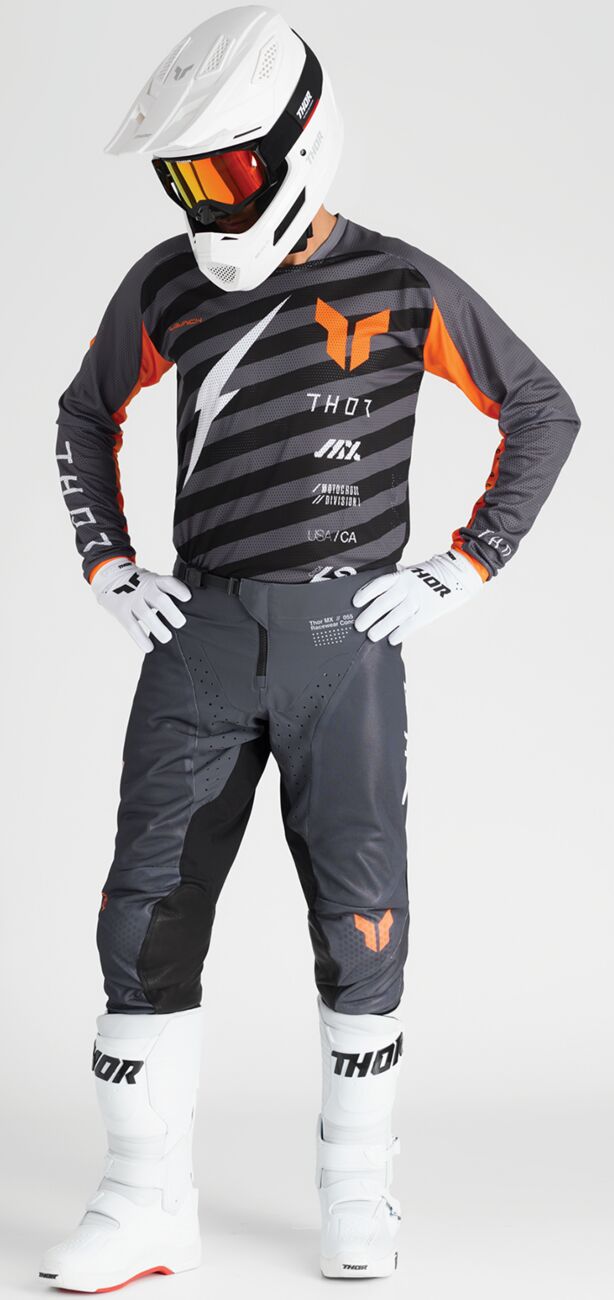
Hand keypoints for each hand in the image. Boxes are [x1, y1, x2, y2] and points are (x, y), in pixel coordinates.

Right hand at [91, 558, 190, 652]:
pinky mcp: (121, 611)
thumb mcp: (153, 581)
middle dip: (171, 612)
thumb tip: (191, 609)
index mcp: (155, 581)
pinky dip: (141, 638)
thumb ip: (167, 592)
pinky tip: (149, 647)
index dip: (178, 589)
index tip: (187, 598)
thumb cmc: (140, 584)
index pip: (168, 582)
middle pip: (159, 599)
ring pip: (146, 615)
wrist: (110, 577)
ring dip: (158, 628)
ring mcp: (132, 600)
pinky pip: (132, 626)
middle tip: (180, 623)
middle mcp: (144, 589)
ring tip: (167, 638)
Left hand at [352, 549, 483, 644]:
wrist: (458, 575)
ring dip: (382, 627)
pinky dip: (401, 632)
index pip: (379, 584)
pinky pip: (412, 624)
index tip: (355, 603)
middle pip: (384, 602)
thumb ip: (394, 579)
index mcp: (401, 575)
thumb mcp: (410, 571)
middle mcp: (408, 586)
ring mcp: (419, 599)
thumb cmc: (430, 575)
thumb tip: (373, 588)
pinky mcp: (429, 610)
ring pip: (396, 615)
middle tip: (359, 626)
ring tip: (371, 636)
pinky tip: (392, 639)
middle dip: (369, 615)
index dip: (366, 593)